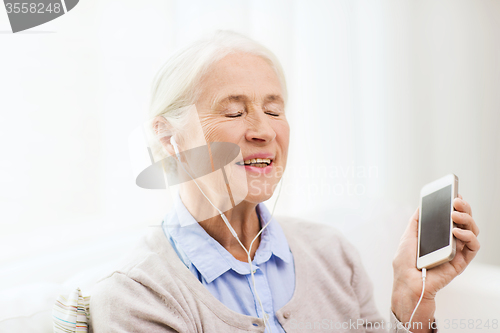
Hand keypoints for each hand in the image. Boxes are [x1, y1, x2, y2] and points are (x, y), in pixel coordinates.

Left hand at [391, 194, 479, 331]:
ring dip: (467, 220)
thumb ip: (417, 222)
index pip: (451, 217)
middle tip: (457, 201)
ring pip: (472, 231)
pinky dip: (469, 237)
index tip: (455, 194)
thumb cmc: (404, 264)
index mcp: (437, 234)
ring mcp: (456, 251)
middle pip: (464, 221)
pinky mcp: (461, 262)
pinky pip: (473, 247)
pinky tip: (457, 232)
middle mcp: (449, 241)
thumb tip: (422, 206)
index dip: (456, 205)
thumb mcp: (408, 237)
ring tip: (455, 215)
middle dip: (464, 208)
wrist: (407, 284)